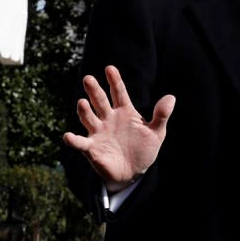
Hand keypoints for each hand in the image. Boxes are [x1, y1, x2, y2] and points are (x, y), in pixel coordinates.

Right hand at [62, 65, 175, 192]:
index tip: (110, 68)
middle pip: (100, 101)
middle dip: (94, 90)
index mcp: (124, 112)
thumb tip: (171, 97)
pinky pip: (80, 143)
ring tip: (82, 102)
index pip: (119, 92)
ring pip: (89, 118)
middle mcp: (108, 119)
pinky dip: (73, 140)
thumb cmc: (144, 149)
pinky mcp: (92, 148)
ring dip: (84, 111)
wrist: (134, 172)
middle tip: (88, 78)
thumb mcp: (156, 132)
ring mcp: (98, 132)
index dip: (114, 81)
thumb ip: (161, 115)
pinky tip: (68, 136)